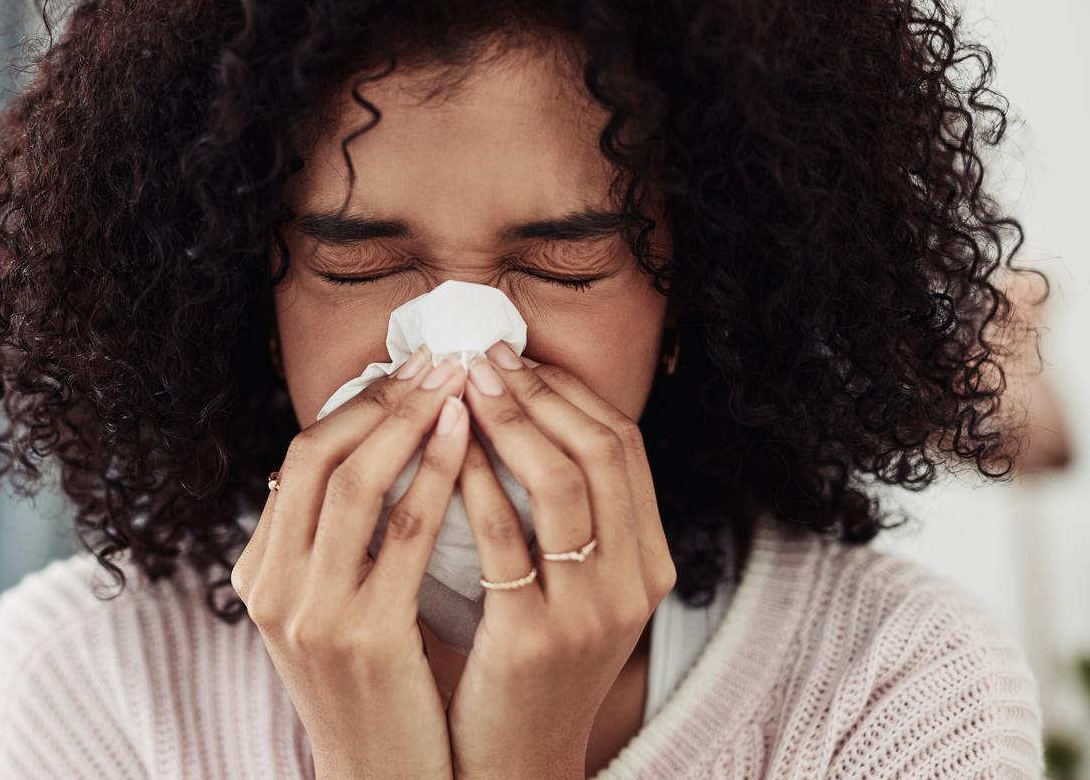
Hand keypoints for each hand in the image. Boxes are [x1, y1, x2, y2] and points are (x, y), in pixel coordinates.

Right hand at [230, 345, 468, 779]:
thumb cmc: (372, 690)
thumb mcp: (331, 610)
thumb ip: (333, 540)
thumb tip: (365, 452)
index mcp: (260, 573)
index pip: (298, 459)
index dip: (356, 405)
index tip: (408, 370)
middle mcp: (272, 587)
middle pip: (316, 456)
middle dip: (381, 399)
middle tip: (437, 359)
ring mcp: (310, 613)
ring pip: (355, 483)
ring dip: (410, 421)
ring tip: (456, 382)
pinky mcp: (363, 636)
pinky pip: (402, 534)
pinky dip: (435, 475)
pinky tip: (466, 440)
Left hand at [446, 342, 675, 779]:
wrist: (517, 762)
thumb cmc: (532, 660)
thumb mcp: (576, 586)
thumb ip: (567, 514)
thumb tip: (518, 410)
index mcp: (651, 562)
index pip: (625, 444)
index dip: (569, 390)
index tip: (517, 357)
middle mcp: (634, 584)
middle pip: (601, 451)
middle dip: (539, 393)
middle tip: (483, 358)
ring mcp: (589, 615)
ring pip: (561, 485)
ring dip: (508, 423)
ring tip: (460, 388)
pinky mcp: (533, 641)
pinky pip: (505, 542)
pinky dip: (475, 485)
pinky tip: (444, 455)